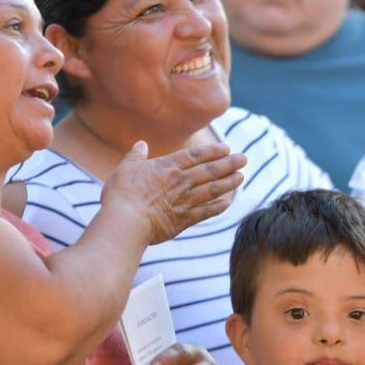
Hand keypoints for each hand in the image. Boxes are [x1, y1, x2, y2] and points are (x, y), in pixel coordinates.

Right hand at [103, 140, 246, 245]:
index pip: (195, 155)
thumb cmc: (121, 194)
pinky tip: (228, 203)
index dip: (212, 151)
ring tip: (242, 177)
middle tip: (244, 159)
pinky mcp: (185, 219)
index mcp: (167, 167)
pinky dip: (219, 207)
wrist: (125, 220)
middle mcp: (180, 181)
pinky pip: (207, 211)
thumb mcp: (125, 168)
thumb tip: (141, 144)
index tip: (226, 148)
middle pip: (210, 170)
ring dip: (229, 182)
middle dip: (229, 163)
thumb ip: (136, 156)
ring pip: (213, 189)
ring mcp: (185, 200)